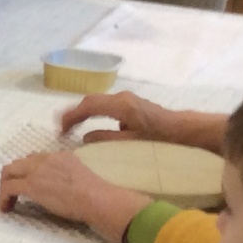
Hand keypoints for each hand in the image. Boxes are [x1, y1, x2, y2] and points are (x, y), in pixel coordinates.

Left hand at [0, 150, 147, 241]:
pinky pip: (8, 188)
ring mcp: (36, 171)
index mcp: (61, 156)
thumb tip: (63, 186)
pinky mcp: (30, 186)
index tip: (28, 182)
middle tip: (13, 191)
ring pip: (9, 171)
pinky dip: (3, 197)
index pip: (36, 158)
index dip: (28, 171)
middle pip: (19, 162)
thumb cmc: (96, 193)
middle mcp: (46, 160)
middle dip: (12, 176)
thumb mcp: (81, 175)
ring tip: (7, 200)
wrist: (96, 198)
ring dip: (5, 185)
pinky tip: (6, 208)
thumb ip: (68, 174)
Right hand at [58, 92, 179, 143]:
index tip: (60, 130)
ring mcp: (127, 99)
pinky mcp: (131, 104)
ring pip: (98, 102)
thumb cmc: (158, 140)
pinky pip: (106, 105)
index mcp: (120, 106)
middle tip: (61, 128)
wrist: (183, 131)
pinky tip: (91, 125)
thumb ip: (105, 139)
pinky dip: (94, 113)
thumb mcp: (130, 144)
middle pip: (91, 101)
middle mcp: (121, 98)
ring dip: (84, 112)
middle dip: (74, 113)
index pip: (88, 106)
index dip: (71, 117)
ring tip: (72, 126)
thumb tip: (85, 138)